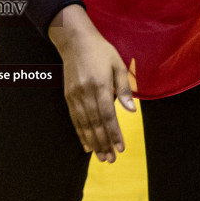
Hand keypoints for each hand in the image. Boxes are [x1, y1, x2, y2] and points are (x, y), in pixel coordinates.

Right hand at [49, 7, 134, 162]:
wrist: (75, 41)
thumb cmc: (101, 51)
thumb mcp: (118, 65)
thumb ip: (125, 89)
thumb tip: (131, 111)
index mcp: (101, 86)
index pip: (108, 116)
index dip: (114, 134)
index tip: (121, 148)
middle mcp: (86, 93)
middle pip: (96, 124)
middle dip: (104, 143)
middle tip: (111, 159)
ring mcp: (75, 96)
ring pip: (84, 125)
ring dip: (93, 143)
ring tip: (101, 157)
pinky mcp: (68, 96)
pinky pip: (75, 119)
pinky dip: (81, 134)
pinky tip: (87, 145)